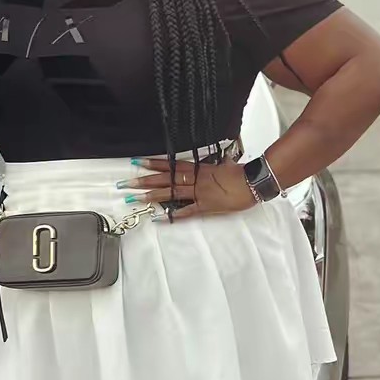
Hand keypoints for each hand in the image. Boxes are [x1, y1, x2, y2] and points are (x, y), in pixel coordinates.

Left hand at [117, 158, 256, 220]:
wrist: (253, 182)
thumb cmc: (241, 172)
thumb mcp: (225, 163)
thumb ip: (215, 164)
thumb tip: (216, 161)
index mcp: (198, 168)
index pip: (171, 165)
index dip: (154, 164)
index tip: (137, 162)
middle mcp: (195, 180)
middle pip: (165, 180)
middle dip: (144, 181)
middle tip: (125, 184)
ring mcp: (199, 193)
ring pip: (171, 194)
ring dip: (151, 196)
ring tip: (134, 198)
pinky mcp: (206, 207)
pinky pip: (186, 212)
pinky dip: (172, 215)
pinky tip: (158, 218)